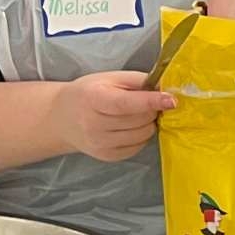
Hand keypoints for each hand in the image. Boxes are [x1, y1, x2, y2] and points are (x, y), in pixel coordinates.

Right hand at [50, 71, 175, 162]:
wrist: (63, 118)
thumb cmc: (89, 93)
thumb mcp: (109, 78)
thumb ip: (138, 81)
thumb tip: (166, 88)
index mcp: (93, 99)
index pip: (125, 104)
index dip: (151, 102)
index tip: (171, 100)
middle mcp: (94, 125)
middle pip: (140, 119)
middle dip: (151, 109)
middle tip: (145, 103)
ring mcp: (100, 144)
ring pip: (143, 134)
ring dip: (148, 123)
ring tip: (136, 115)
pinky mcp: (107, 156)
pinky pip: (139, 146)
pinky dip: (141, 135)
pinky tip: (130, 127)